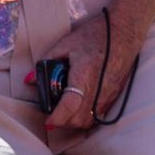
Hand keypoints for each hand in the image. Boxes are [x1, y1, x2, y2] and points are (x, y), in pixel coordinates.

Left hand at [35, 12, 139, 131]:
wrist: (124, 32)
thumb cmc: (95, 35)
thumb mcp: (66, 44)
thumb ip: (46, 62)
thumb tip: (30, 80)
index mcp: (84, 74)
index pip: (70, 105)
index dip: (57, 117)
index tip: (47, 121)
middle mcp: (98, 89)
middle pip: (78, 119)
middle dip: (63, 122)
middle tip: (52, 113)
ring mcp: (108, 95)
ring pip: (89, 121)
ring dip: (74, 122)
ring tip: (64, 111)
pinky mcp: (114, 96)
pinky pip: (98, 116)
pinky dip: (86, 117)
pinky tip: (78, 107)